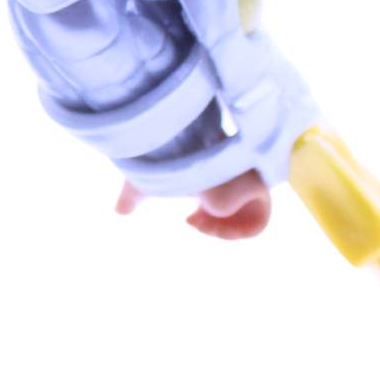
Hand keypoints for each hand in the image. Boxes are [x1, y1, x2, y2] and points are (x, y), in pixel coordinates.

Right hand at [115, 167, 271, 239]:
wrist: (179, 148)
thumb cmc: (161, 158)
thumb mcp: (144, 182)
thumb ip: (132, 196)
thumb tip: (118, 211)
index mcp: (214, 180)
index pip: (221, 207)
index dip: (205, 220)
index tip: (187, 218)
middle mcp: (235, 181)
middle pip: (237, 216)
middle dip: (213, 228)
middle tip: (192, 222)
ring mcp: (249, 183)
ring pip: (248, 222)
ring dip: (223, 231)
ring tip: (200, 222)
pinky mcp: (260, 187)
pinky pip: (259, 224)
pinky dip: (237, 231)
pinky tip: (213, 223)